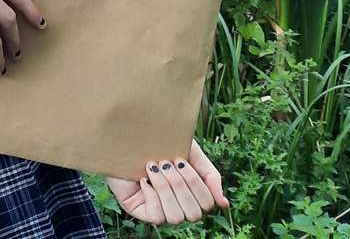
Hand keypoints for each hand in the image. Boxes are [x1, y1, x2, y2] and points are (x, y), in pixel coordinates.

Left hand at [103, 139, 229, 224]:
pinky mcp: (140, 211)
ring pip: (176, 217)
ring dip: (165, 188)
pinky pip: (156, 216)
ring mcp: (160, 210)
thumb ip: (210, 176)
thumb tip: (223, 204)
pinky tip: (143, 178)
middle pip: (195, 213)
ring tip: (153, 168)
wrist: (126, 134)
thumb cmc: (158, 141)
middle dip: (180, 185)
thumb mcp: (190, 152)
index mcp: (191, 193)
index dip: (196, 183)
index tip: (180, 160)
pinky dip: (151, 194)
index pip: (208, 203)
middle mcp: (178, 205)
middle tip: (165, 162)